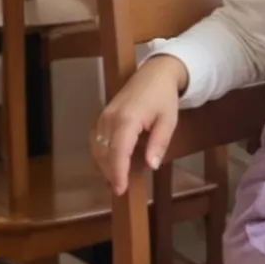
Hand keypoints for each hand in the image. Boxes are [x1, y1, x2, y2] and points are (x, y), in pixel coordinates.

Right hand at [90, 55, 187, 195]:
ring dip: (103, 166)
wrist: (154, 74)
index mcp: (127, 119)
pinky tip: (110, 164)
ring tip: (116, 180)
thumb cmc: (164, 97)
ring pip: (96, 148)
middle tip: (121, 189)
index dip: (118, 173)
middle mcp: (109, 118)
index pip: (117, 152)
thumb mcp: (169, 121)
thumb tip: (152, 165)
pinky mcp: (101, 117)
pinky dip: (100, 155)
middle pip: (104, 153)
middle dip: (110, 173)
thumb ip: (159, 143)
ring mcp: (103, 117)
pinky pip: (95, 140)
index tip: (120, 189)